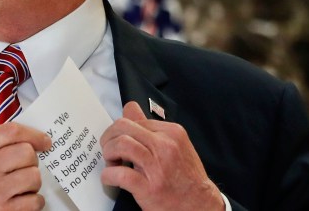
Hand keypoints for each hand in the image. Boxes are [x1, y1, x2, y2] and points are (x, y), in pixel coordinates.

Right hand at [0, 122, 51, 210]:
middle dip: (32, 160)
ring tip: (22, 184)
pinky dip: (34, 200)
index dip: (34, 134)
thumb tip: (36, 138)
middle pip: (27, 153)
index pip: (12, 131)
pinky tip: (22, 198)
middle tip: (24, 167)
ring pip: (34, 176)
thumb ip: (1, 140)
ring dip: (33, 181)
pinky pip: (35, 200)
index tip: (45, 141)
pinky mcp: (3, 210)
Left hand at [100, 102, 223, 210]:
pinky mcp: (149, 187)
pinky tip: (110, 179)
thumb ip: (150, 127)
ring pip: (121, 145)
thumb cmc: (186, 176)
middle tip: (108, 150)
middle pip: (124, 127)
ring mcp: (157, 166)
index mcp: (171, 132)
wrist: (200, 204)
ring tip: (111, 163)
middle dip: (109, 138)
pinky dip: (108, 175)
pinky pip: (120, 174)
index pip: (134, 120)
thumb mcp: (174, 145)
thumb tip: (130, 107)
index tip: (117, 140)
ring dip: (108, 153)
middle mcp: (165, 146)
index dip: (119, 130)